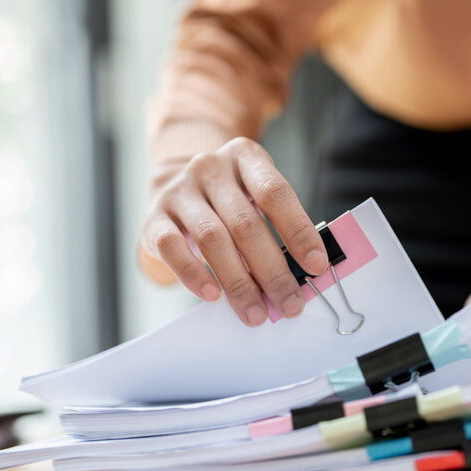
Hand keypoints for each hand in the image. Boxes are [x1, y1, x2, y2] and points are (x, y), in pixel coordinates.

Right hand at [139, 137, 328, 326]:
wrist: (174, 188)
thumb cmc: (226, 200)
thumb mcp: (253, 197)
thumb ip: (275, 227)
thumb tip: (299, 276)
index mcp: (244, 157)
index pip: (276, 193)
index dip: (299, 231)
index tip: (317, 266)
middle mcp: (210, 168)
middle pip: (245, 223)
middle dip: (272, 270)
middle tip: (289, 304)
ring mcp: (179, 191)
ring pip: (212, 239)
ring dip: (237, 282)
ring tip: (255, 312)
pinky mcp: (154, 217)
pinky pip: (171, 248)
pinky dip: (193, 274)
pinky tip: (212, 295)